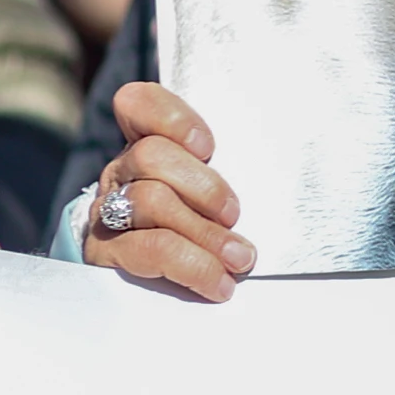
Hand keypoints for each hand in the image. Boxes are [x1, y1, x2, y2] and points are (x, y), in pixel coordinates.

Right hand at [82, 82, 254, 300]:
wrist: (150, 290)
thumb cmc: (204, 226)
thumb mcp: (216, 189)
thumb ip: (232, 167)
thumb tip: (290, 161)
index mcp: (149, 144)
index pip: (137, 104)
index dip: (171, 117)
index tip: (208, 146)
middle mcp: (122, 172)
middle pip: (151, 155)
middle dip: (204, 186)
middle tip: (235, 214)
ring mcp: (107, 211)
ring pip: (150, 200)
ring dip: (204, 232)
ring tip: (239, 258)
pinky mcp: (104, 253)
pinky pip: (149, 249)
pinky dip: (194, 266)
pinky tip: (219, 283)